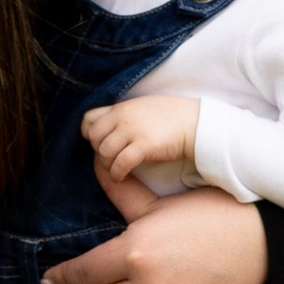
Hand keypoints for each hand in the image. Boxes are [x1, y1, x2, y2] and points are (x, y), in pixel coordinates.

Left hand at [82, 93, 198, 187]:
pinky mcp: (144, 145)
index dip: (89, 133)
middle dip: (98, 151)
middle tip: (111, 159)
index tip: (98, 142)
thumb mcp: (142, 107)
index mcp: (121, 107)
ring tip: (118, 169)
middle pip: (94, 138)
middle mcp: (123, 117)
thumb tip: (109, 129)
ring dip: (108, 165)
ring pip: (104, 152)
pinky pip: (120, 163)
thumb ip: (124, 115)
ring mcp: (133, 130)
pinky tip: (123, 176)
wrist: (195, 123)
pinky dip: (118, 173)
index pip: (89, 119)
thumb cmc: (172, 117)